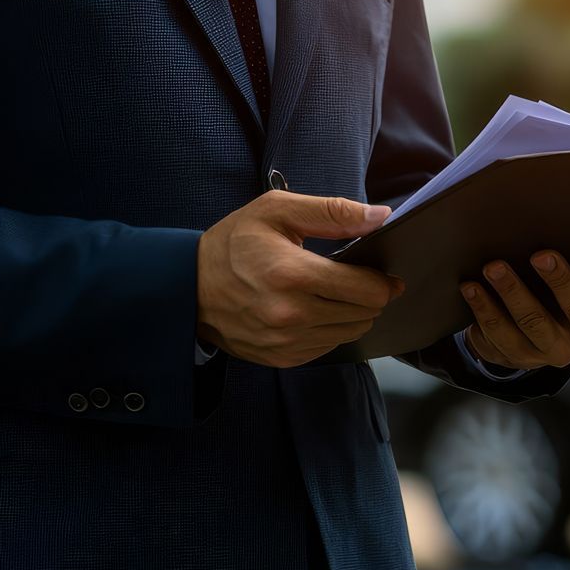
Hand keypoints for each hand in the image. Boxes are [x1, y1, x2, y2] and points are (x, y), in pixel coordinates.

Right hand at [197, 190, 404, 367]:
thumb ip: (333, 212)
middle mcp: (291, 315)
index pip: (367, 290)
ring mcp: (285, 342)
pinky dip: (330, 329)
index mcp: (293, 275)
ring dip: (351, 314)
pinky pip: (328, 347)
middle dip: (368, 296)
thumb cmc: (234, 242)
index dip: (382, 281)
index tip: (381, 272)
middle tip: (355, 280)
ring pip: (350, 333)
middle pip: (365, 314)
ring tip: (333, 293)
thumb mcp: (278, 211)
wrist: (186, 285)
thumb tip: (381, 216)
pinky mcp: (281, 358)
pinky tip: (314, 310)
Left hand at [459, 252, 569, 370]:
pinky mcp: (520, 357)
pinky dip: (485, 308)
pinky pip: (501, 334)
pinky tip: (472, 286)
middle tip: (542, 254)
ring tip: (494, 266)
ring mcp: (556, 351)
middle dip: (561, 281)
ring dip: (513, 292)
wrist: (537, 327)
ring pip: (535, 322)